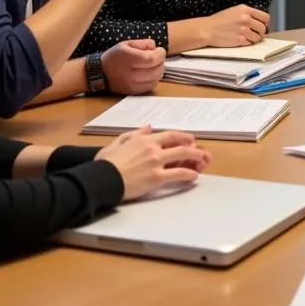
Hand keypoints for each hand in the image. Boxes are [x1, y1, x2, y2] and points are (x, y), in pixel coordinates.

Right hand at [95, 127, 211, 200]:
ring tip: (203, 163)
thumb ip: (134, 133)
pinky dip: (189, 174)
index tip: (191, 139)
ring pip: (183, 156)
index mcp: (144, 139)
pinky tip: (194, 176)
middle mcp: (153, 148)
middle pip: (180, 144)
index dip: (183, 137)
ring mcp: (156, 162)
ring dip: (196, 159)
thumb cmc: (105, 163)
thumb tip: (148, 126)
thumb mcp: (117, 143)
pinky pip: (178, 174)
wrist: (100, 179)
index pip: (170, 135)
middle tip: (203, 152)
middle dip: (194, 148)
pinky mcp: (156, 178)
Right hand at [101, 39, 165, 93]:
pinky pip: (151, 86)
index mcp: (129, 59)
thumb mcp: (126, 43)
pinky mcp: (133, 92)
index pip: (152, 59)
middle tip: (157, 57)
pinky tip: (150, 73)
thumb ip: (143, 43)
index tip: (160, 50)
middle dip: (161, 61)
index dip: (160, 54)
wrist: (100, 73)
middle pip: (156, 69)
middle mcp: (131, 73)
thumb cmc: (114, 57)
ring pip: (156, 79)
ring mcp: (132, 85)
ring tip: (153, 65)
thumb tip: (155, 47)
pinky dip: (154, 78)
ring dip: (159, 70)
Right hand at [203, 4, 269, 46]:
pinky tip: (240, 40)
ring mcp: (243, 30)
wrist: (207, 29)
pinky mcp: (240, 40)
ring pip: (258, 38)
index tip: (260, 25)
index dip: (264, 22)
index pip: (265, 17)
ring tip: (245, 37)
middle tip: (253, 33)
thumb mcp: (235, 10)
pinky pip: (251, 44)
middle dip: (259, 32)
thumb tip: (260, 22)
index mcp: (245, 9)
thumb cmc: (219, 20)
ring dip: (254, 39)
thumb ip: (248, 14)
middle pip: (263, 28)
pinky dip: (247, 43)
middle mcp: (246, 19)